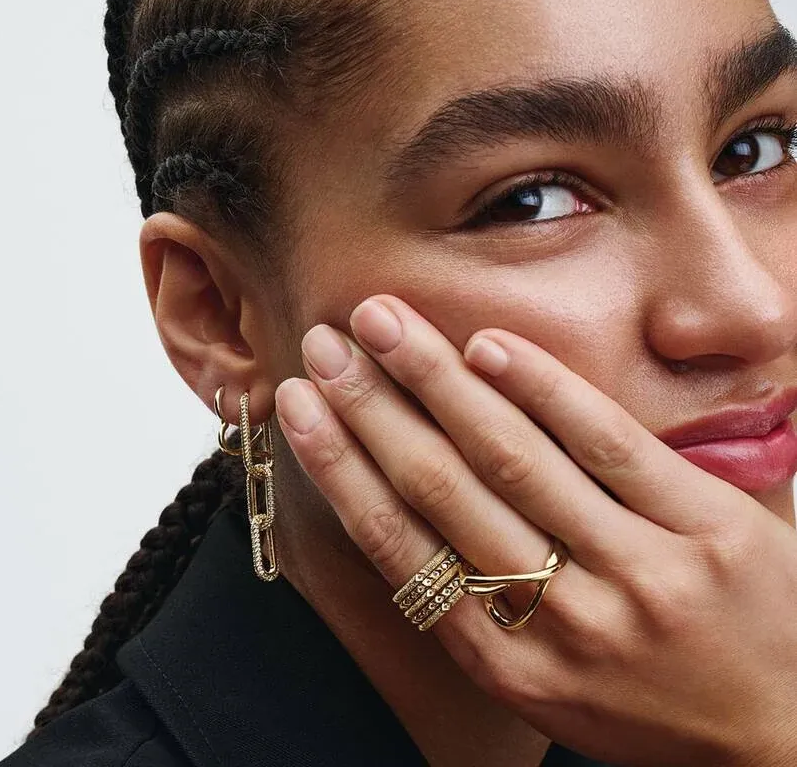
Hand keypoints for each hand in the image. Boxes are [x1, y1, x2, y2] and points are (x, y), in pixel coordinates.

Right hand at [273, 293, 796, 766]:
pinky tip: (488, 346)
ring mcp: (638, 577)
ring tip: (383, 322)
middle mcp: (561, 625)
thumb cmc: (657, 704)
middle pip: (441, 491)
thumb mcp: (554, 683)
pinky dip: (542, 389)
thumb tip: (408, 507)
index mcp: (509, 667)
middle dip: (371, 406)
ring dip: (435, 380)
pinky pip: (608, 444)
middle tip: (326, 342)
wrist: (790, 736)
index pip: (401, 549)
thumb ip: (490, 607)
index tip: (299, 405)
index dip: (340, 468)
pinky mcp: (707, 531)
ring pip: (513, 459)